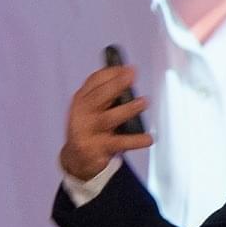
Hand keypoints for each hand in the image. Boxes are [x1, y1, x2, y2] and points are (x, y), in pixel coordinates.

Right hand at [59, 60, 154, 181]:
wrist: (77, 159)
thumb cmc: (91, 128)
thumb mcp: (94, 108)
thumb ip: (108, 92)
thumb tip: (130, 74)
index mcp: (81, 99)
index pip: (94, 81)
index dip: (112, 73)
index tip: (129, 68)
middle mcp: (82, 113)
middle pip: (98, 96)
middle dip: (115, 85)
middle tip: (132, 76)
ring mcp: (87, 131)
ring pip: (108, 118)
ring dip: (127, 109)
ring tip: (143, 102)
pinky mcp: (96, 148)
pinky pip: (118, 142)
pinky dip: (135, 140)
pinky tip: (148, 138)